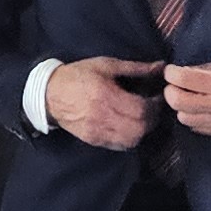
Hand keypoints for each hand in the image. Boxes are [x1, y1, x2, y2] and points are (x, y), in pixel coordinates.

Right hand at [45, 57, 160, 153]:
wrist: (49, 94)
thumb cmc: (77, 76)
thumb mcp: (106, 65)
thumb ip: (135, 68)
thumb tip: (160, 68)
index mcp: (106, 95)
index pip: (142, 109)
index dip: (156, 105)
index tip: (158, 97)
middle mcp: (102, 116)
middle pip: (140, 127)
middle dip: (152, 118)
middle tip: (152, 108)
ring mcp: (97, 131)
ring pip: (132, 140)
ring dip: (143, 130)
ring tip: (142, 119)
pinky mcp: (93, 139)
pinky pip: (120, 146)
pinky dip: (130, 139)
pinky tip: (129, 127)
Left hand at [165, 55, 210, 137]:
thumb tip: (188, 71)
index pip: (186, 80)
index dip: (173, 73)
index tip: (173, 70)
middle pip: (178, 102)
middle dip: (172, 91)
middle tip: (176, 84)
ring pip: (185, 118)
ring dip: (182, 106)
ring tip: (189, 97)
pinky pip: (198, 128)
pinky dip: (194, 117)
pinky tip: (200, 108)